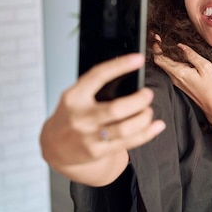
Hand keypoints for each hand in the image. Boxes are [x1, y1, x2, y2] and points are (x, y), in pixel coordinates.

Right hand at [40, 54, 164, 169]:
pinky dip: (147, 133)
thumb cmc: (72, 115)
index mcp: (74, 97)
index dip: (120, 66)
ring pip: (125, 128)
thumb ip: (96, 89)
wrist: (54, 147)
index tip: (139, 59)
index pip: (98, 76)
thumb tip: (132, 81)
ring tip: (148, 111)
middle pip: (116, 109)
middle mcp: (80, 117)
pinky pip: (128, 142)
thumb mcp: (76, 97)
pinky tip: (157, 126)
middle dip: (139, 100)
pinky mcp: (97, 152)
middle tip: (148, 94)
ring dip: (144, 118)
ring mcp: (88, 136)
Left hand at [153, 40, 211, 119]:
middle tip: (160, 39)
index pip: (160, 59)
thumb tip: (181, 46)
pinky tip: (176, 56)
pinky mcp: (180, 83)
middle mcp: (175, 78)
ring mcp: (177, 81)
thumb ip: (191, 55)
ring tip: (167, 45)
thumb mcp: (205, 67)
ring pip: (165, 66)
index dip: (157, 47)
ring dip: (164, 55)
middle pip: (160, 62)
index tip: (157, 38)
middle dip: (158, 49)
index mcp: (179, 72)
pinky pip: (171, 70)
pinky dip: (170, 61)